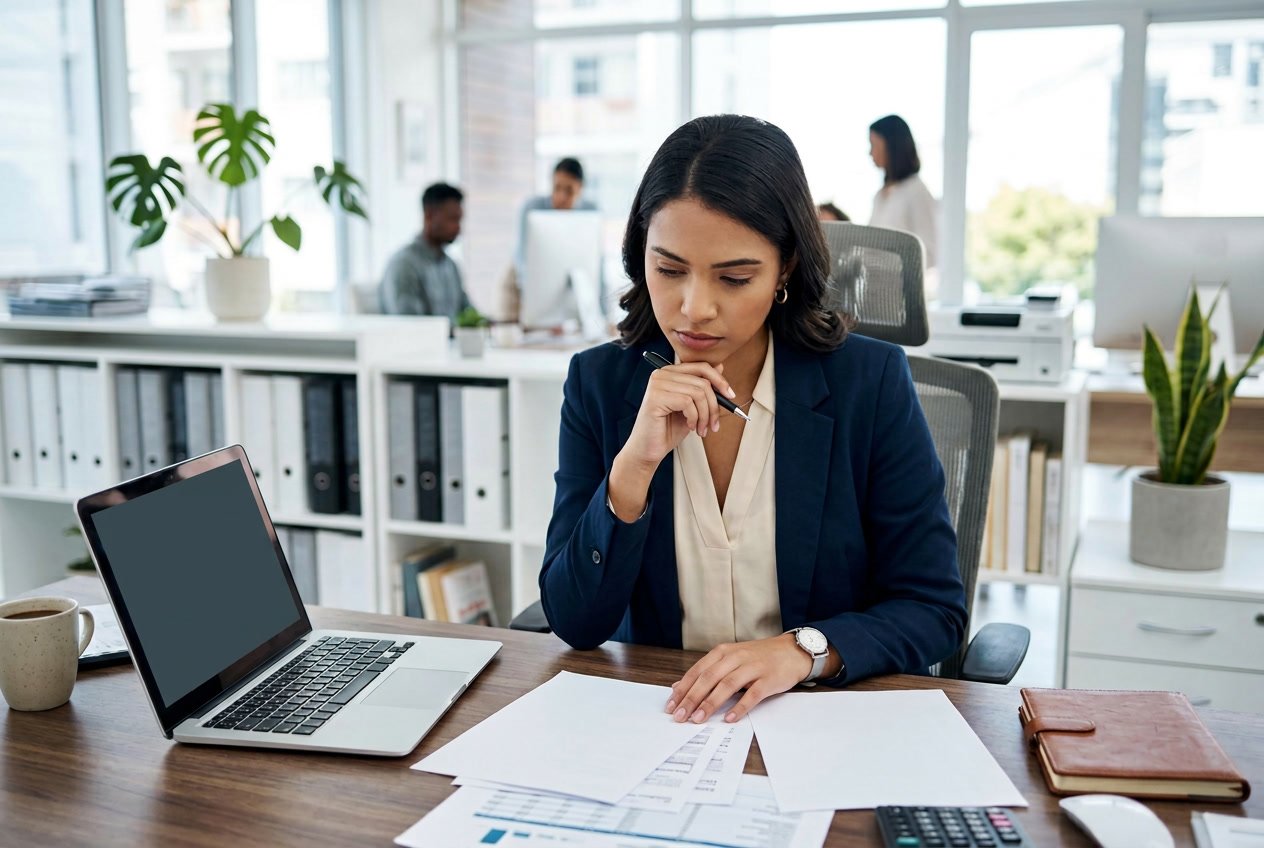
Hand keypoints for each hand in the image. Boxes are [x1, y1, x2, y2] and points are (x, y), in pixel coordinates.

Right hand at [622, 361, 736, 466]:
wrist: (648, 449)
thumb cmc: (668, 429)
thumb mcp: (692, 407)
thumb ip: (702, 387)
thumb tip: (720, 368)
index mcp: (670, 373)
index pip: (701, 366)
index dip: (720, 380)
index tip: (730, 396)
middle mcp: (662, 374)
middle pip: (703, 381)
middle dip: (714, 406)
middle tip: (714, 424)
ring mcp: (657, 384)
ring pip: (698, 393)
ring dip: (705, 416)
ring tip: (701, 429)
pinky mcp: (655, 397)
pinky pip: (688, 403)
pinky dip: (694, 418)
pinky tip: (690, 427)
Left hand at [664, 633, 809, 724]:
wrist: (791, 651)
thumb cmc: (758, 657)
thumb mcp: (730, 659)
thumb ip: (707, 672)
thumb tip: (678, 687)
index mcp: (723, 652)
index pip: (697, 671)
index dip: (683, 689)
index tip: (671, 706)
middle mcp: (736, 657)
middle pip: (709, 678)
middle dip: (692, 698)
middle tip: (680, 716)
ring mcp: (753, 667)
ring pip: (727, 685)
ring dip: (711, 703)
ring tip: (698, 719)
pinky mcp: (768, 679)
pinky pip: (752, 694)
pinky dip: (740, 706)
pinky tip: (730, 718)